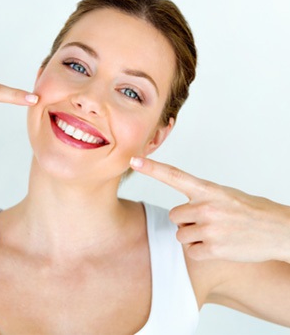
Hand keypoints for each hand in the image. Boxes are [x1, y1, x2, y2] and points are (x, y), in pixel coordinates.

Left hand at [130, 157, 289, 262]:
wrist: (278, 230)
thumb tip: (180, 208)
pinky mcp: (213, 248)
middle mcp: (206, 206)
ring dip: (193, 236)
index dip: (152, 168)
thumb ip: (200, 197)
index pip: (174, 175)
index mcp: (208, 189)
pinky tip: (218, 245)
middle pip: (174, 215)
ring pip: (181, 234)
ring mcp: (209, 228)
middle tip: (207, 221)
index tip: (134, 160)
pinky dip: (200, 250)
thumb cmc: (250, 211)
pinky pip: (191, 250)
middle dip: (186, 220)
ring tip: (215, 233)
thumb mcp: (224, 194)